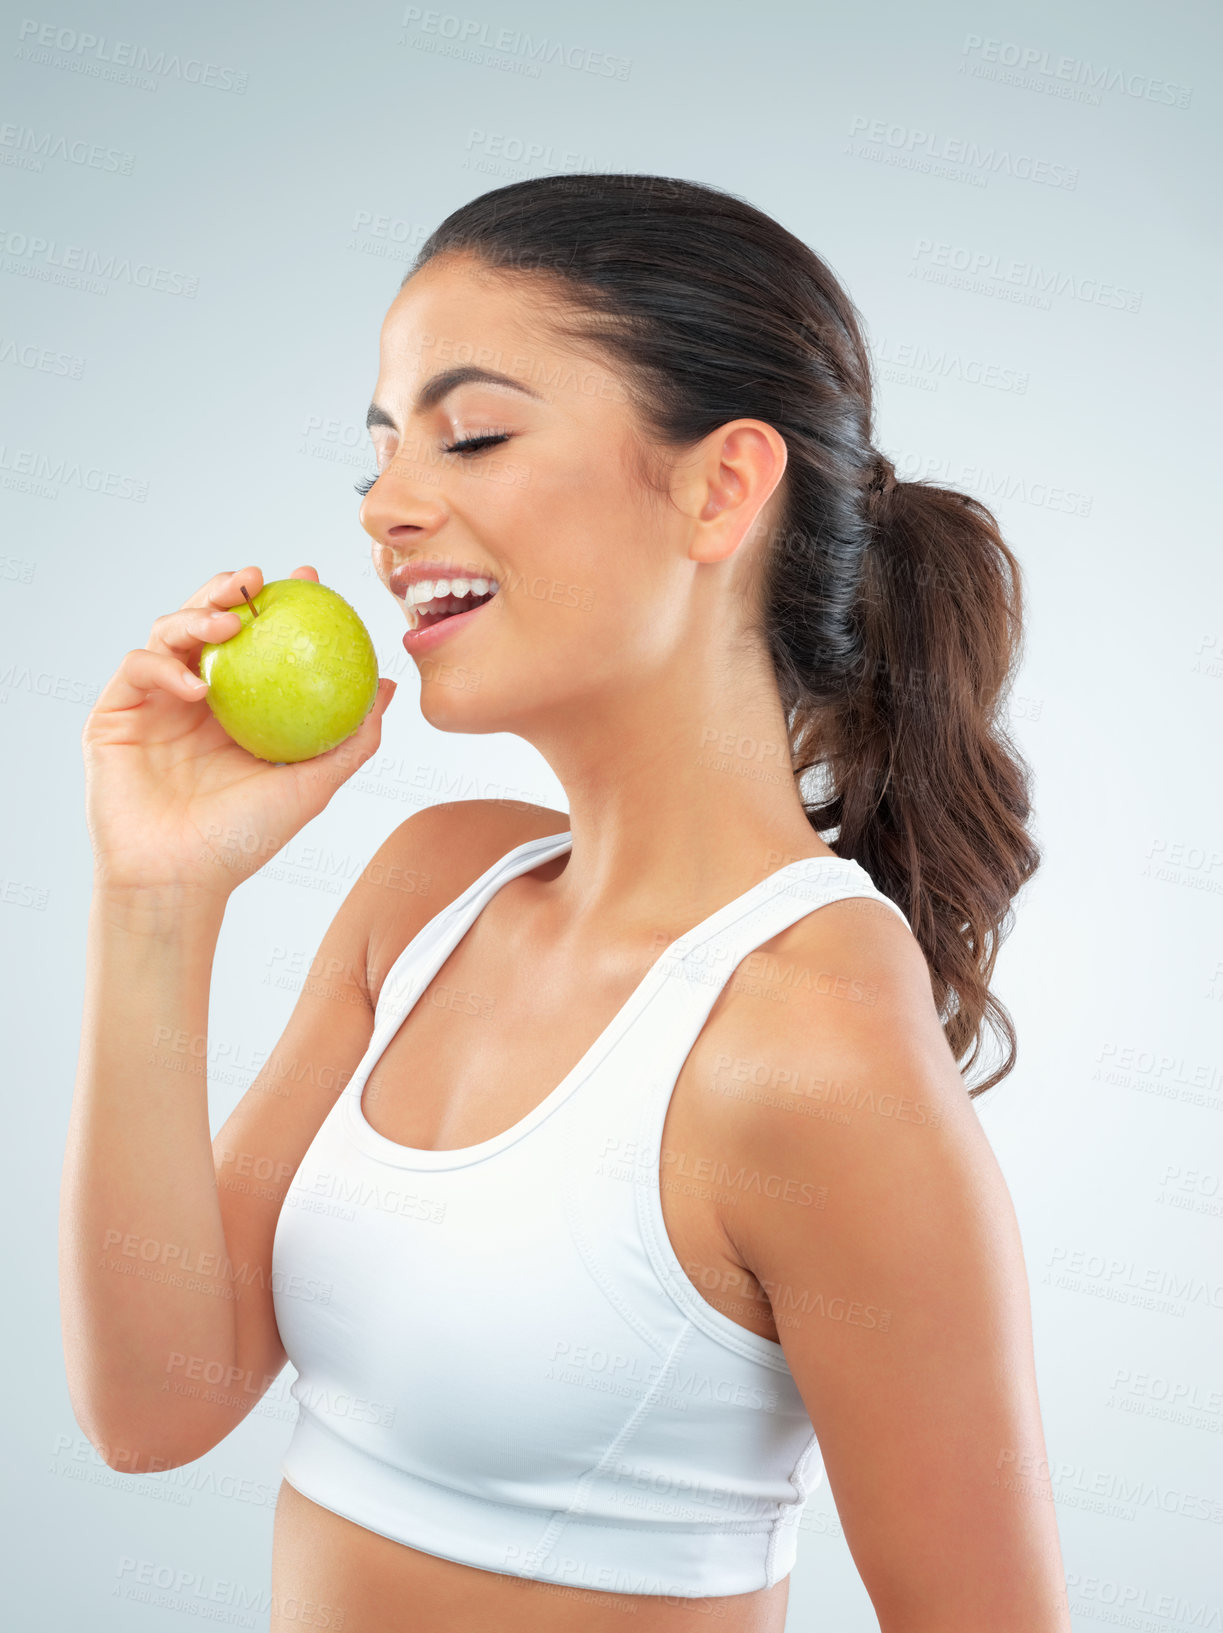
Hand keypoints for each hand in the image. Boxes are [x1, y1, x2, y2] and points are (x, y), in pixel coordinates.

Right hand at [82, 565, 396, 898]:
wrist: (179, 879)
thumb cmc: (245, 839)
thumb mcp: (312, 785)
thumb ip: (352, 739)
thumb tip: (388, 688)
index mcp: (241, 704)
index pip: (261, 638)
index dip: (282, 601)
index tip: (310, 580)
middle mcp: (197, 695)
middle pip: (209, 620)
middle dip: (230, 588)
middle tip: (256, 580)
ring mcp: (154, 701)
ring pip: (169, 631)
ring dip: (197, 615)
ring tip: (231, 622)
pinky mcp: (115, 713)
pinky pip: (138, 668)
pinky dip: (165, 666)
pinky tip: (199, 686)